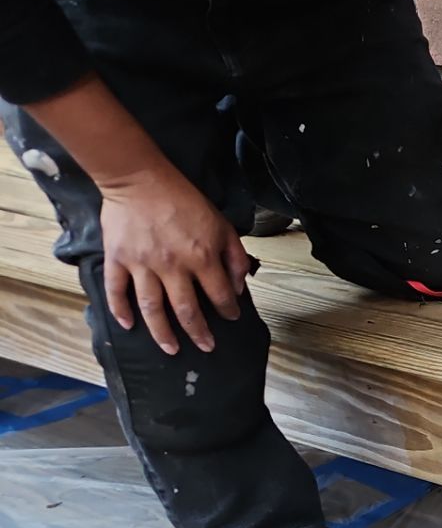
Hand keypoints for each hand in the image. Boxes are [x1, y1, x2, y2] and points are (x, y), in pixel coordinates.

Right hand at [98, 167, 251, 354]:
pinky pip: (116, 290)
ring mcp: (142, 265)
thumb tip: (238, 287)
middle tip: (206, 347)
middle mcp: (173, 267)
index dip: (229, 311)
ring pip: (152, 309)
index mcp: (202, 258)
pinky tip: (128, 326)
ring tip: (171, 349)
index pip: (220, 295)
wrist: (139, 178)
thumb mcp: (222, 224)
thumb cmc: (183, 200)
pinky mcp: (117, 259)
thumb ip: (235, 256)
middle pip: (187, 310)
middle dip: (199, 333)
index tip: (232, 318)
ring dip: (162, 333)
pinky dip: (120, 310)